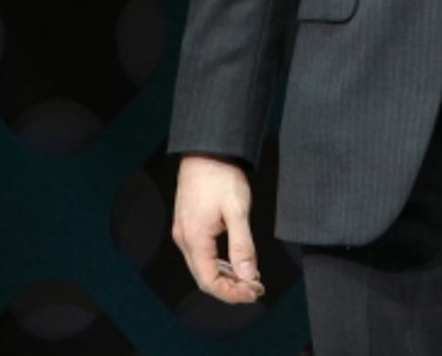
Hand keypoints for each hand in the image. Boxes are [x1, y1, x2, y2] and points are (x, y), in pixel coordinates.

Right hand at [172, 154, 264, 303]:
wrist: (206, 148)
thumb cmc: (220, 175)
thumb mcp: (237, 210)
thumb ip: (242, 245)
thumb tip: (248, 276)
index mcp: (194, 239)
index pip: (209, 281)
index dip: (232, 293)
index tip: (254, 293)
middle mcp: (184, 239)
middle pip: (205, 277)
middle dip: (231, 288)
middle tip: (256, 289)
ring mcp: (185, 231)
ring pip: (203, 266)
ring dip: (226, 276)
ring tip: (250, 278)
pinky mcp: (189, 223)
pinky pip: (202, 252)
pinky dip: (219, 262)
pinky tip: (235, 261)